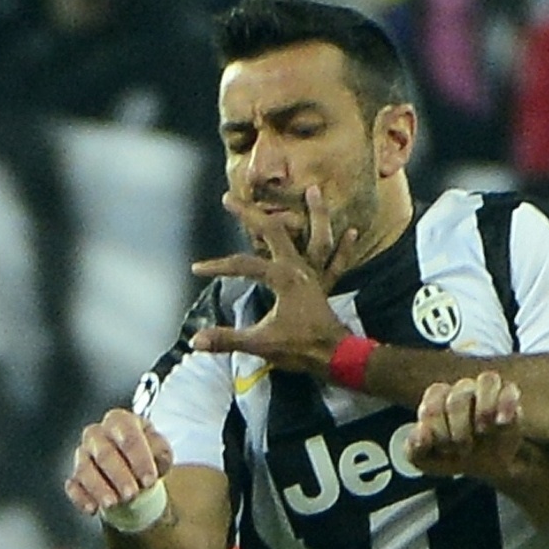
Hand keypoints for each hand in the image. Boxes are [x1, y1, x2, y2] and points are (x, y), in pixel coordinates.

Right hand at [64, 409, 173, 517]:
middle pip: (104, 453)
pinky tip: (92, 508)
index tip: (149, 479)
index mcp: (120, 421)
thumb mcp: (160, 448)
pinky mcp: (75, 475)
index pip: (128, 436)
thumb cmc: (148, 453)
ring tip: (113, 504)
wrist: (135, 467)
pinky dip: (81, 498)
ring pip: (85, 470)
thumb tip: (155, 458)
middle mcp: (97, 434)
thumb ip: (160, 451)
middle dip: (119, 476)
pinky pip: (73, 486)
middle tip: (131, 494)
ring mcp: (83, 454)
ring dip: (99, 488)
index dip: (139, 459)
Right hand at [188, 186, 360, 376]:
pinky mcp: (326, 286)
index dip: (218, 266)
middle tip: (229, 198)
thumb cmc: (300, 348)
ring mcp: (315, 276)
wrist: (336, 357)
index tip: (197, 269)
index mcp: (281, 277)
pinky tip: (353, 231)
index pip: (243, 265)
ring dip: (316, 214)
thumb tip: (195, 340)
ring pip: (317, 238)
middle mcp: (299, 269)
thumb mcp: (261, 343)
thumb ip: (227, 339)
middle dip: (250, 214)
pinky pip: (338, 263)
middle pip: (274, 233)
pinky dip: (345, 248)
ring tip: (315, 190)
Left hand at [406, 372, 523, 480]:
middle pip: (459, 396)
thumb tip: (422, 432)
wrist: (484, 467)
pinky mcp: (509, 401)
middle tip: (462, 450)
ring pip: (488, 380)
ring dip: (484, 411)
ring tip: (482, 433)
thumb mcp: (426, 461)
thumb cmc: (451, 456)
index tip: (443, 448)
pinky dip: (508, 404)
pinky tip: (501, 423)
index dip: (437, 422)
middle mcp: (463, 390)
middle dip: (459, 429)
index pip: (436, 394)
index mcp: (439, 398)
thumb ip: (414, 449)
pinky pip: (511, 389)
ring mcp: (488, 393)